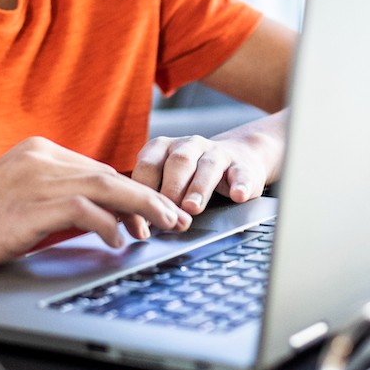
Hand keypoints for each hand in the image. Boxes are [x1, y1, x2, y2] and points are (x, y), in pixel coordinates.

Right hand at [0, 137, 190, 276]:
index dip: (129, 192)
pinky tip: (118, 242)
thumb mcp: (21, 202)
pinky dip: (109, 226)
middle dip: (146, 198)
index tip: (150, 213)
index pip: (97, 169)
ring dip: (144, 208)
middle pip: (109, 174)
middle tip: (174, 218)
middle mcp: (43, 157)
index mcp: (39, 150)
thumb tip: (102, 219)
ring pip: (108, 186)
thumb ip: (57, 201)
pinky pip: (87, 210)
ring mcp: (39, 177)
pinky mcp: (34, 203)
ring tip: (166, 226)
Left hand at [131, 126, 281, 215]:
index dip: (142, 192)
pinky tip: (238, 196)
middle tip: (165, 215)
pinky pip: (241, 173)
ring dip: (199, 188)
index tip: (138, 219)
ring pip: (208, 166)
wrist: (237, 159)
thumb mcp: (166, 180)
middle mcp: (189, 145)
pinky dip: (239, 184)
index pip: (148, 165)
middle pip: (178, 162)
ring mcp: (216, 153)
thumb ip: (150, 195)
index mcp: (163, 148)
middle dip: (170, 189)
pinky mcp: (241, 165)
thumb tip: (128, 224)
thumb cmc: (190, 176)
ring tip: (192, 208)